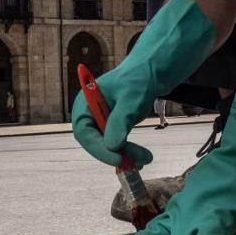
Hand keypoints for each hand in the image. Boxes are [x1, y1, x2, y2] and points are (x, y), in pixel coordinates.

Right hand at [71, 0, 214, 166]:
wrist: (151, 72)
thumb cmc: (138, 78)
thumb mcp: (131, 98)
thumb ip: (120, 120)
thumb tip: (112, 145)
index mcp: (85, 103)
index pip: (84, 132)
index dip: (98, 148)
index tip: (117, 158)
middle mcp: (89, 114)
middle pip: (95, 142)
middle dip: (116, 153)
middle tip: (138, 161)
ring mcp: (101, 122)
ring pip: (108, 147)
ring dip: (125, 155)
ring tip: (146, 158)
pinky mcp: (112, 128)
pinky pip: (117, 146)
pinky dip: (128, 152)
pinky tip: (142, 156)